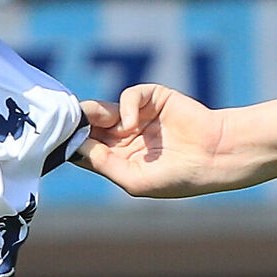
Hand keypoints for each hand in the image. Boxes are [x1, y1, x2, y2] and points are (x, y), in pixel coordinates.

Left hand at [70, 85, 235, 198]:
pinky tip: (130, 124)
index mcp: (121, 160)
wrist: (215, 157)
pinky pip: (129, 96)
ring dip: (97, 114)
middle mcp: (127, 138)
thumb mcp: (134, 179)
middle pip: (94, 127)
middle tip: (71, 124)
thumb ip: (103, 164)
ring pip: (106, 110)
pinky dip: (125, 106)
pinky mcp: (154, 99)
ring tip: (98, 121)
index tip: (62, 141)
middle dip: (82, 126)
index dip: (75, 143)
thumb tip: (75, 147)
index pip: (89, 148)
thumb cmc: (178, 177)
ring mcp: (140, 117)